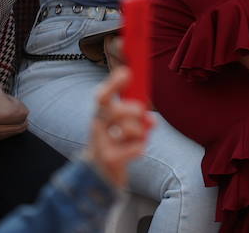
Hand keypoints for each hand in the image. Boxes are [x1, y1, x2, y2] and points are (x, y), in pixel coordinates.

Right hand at [87, 67, 152, 187]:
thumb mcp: (121, 127)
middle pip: (113, 109)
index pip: (102, 96)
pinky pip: (135, 147)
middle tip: (141, 112)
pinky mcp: (110, 160)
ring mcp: (101, 144)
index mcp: (100, 115)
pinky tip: (135, 151)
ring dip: (139, 132)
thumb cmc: (114, 145)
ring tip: (136, 138)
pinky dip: (139, 148)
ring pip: (128, 129)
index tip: (127, 72)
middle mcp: (97, 127)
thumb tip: (151, 119)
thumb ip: (135, 117)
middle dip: (132, 109)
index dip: (113, 83)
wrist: (99, 177)